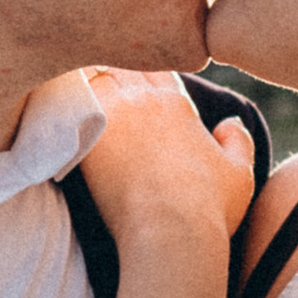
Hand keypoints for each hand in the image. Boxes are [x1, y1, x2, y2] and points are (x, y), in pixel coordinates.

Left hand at [80, 71, 255, 252]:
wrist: (170, 233)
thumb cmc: (209, 208)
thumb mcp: (239, 172)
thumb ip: (238, 140)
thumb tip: (230, 123)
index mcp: (176, 103)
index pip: (155, 65)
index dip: (144, 68)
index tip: (134, 79)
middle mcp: (142, 101)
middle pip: (120, 64)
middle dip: (112, 69)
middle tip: (99, 76)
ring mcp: (111, 116)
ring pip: (91, 78)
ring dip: (87, 82)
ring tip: (76, 90)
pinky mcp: (85, 139)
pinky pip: (65, 103)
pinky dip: (63, 100)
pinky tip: (57, 106)